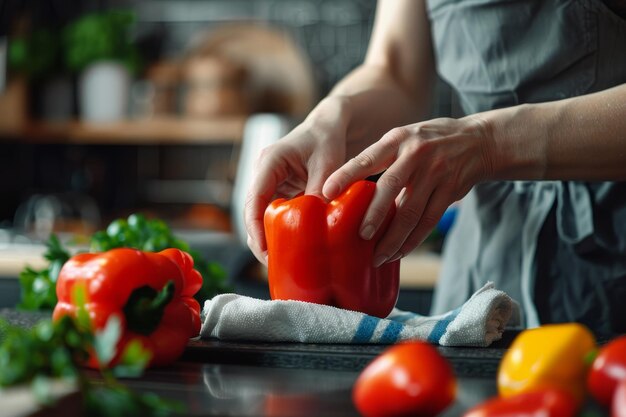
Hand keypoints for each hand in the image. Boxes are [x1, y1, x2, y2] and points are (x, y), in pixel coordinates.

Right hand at [244, 97, 349, 263]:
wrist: (328, 126)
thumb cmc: (327, 138)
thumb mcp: (328, 163)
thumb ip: (320, 190)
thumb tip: (317, 223)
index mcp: (270, 162)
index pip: (255, 198)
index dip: (255, 226)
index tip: (263, 248)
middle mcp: (264, 174)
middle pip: (253, 212)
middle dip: (259, 239)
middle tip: (273, 264)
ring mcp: (270, 183)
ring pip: (261, 216)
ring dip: (268, 238)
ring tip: (280, 263)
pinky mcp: (279, 192)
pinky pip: (274, 215)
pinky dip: (280, 231)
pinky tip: (290, 250)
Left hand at [323, 116, 494, 265]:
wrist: (478, 141)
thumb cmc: (429, 141)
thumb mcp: (404, 137)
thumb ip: (380, 157)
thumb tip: (345, 186)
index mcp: (397, 139)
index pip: (367, 158)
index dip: (346, 175)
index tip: (326, 192)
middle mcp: (416, 154)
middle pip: (390, 187)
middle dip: (373, 214)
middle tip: (359, 236)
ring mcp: (435, 173)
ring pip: (411, 212)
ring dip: (393, 238)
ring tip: (377, 256)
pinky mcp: (450, 191)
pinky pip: (428, 222)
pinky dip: (412, 240)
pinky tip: (399, 253)